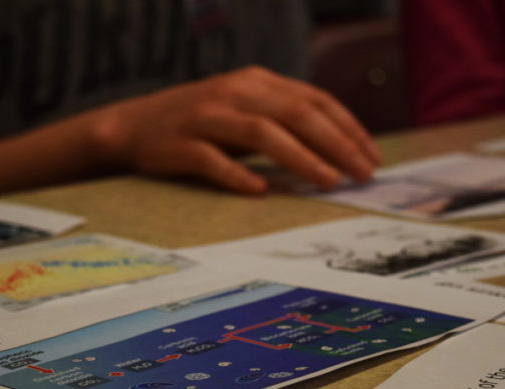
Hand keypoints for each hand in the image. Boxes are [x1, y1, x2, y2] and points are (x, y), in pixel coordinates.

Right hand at [88, 66, 381, 193]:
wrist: (133, 125)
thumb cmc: (200, 123)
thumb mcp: (243, 108)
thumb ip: (281, 118)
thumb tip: (336, 147)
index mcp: (255, 80)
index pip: (314, 100)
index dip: (348, 128)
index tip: (371, 156)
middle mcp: (234, 92)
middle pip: (295, 114)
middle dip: (336, 144)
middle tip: (362, 174)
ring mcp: (205, 117)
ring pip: (262, 133)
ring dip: (300, 158)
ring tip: (329, 183)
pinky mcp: (180, 144)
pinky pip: (213, 160)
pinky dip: (238, 175)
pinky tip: (261, 191)